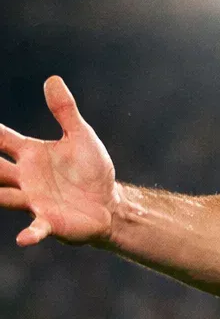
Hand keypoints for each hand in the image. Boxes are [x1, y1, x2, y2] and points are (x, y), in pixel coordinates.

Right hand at [0, 76, 117, 246]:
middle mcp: (24, 177)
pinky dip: (29, 234)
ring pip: (3, 197)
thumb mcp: (82, 137)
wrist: (110, 204)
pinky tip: (23, 239)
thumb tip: (52, 79)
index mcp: (30, 154)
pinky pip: (35, 228)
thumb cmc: (92, 171)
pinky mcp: (49, 221)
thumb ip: (65, 111)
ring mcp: (33, 200)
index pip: (0, 139)